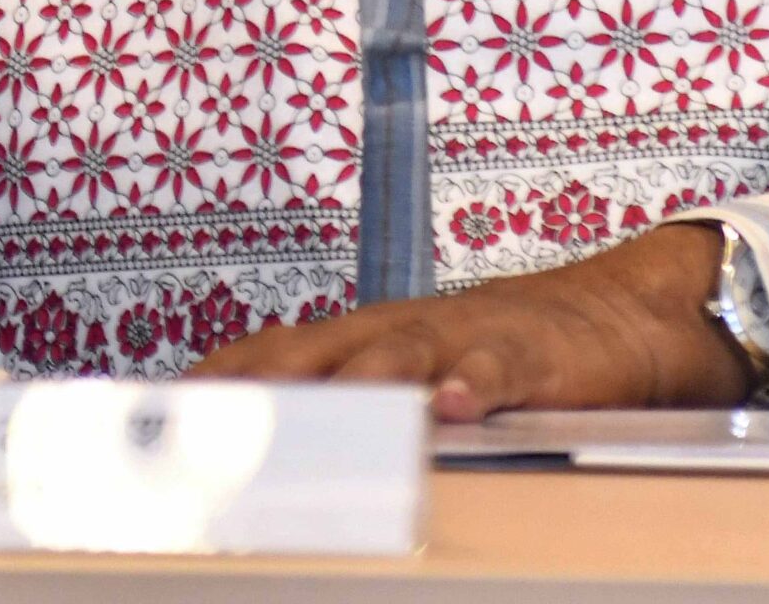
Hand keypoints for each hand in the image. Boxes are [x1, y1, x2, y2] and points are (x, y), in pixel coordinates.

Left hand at [188, 221, 750, 421]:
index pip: (271, 355)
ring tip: (325, 411)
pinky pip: (497, 366)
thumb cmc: (493, 357)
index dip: (218, 383)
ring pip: (399, 351)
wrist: (611, 317)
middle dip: (262, 382)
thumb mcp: (411, 380)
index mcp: (362, 341)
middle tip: (210, 420)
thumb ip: (345, 405)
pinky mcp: (530, 353)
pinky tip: (455, 404)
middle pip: (317, 348)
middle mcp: (399, 331)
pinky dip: (473, 381)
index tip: (157, 415)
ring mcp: (461, 336)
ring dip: (359, 379)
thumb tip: (261, 450)